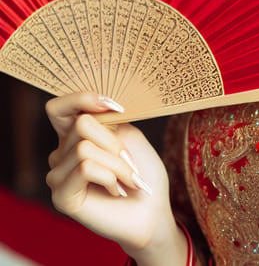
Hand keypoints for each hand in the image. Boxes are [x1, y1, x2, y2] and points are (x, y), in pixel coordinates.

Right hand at [46, 92, 186, 263]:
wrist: (151, 207)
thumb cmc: (142, 170)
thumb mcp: (128, 136)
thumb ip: (104, 122)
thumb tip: (87, 114)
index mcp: (76, 134)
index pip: (58, 107)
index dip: (82, 99)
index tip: (115, 107)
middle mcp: (61, 152)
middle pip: (81, 124)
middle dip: (114, 141)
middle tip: (129, 161)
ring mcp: (58, 174)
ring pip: (85, 148)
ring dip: (117, 163)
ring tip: (125, 179)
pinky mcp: (61, 195)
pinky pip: (85, 168)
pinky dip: (109, 176)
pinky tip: (115, 190)